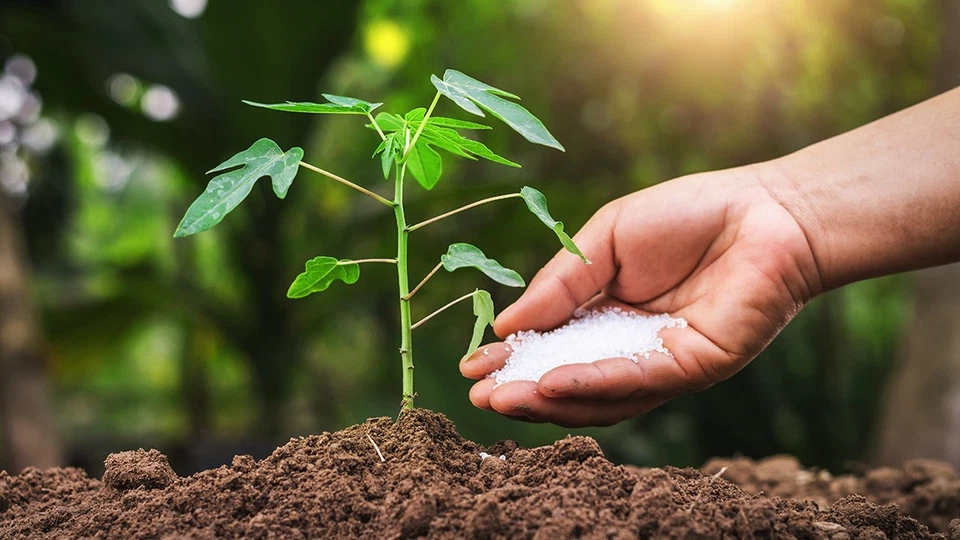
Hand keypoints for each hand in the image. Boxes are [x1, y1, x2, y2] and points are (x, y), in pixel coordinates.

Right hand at [460, 164, 822, 426]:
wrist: (764, 209)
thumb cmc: (687, 215)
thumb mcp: (603, 241)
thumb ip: (560, 284)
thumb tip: (505, 325)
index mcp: (607, 316)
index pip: (552, 347)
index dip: (514, 358)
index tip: (472, 367)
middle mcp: (631, 348)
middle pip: (571, 381)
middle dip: (523, 390)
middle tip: (478, 397)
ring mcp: (662, 363)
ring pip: (600, 394)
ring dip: (550, 399)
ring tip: (504, 398)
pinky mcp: (694, 366)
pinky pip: (637, 381)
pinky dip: (593, 384)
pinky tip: (553, 384)